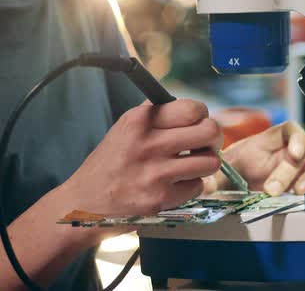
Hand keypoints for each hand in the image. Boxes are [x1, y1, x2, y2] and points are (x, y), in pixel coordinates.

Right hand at [61, 99, 222, 215]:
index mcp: (139, 121)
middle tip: (204, 145)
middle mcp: (147, 144)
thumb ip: (157, 115)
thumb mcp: (125, 128)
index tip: (198, 124)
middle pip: (209, 132)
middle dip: (213, 139)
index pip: (193, 109)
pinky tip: (175, 185)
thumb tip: (195, 110)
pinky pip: (198, 187)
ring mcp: (155, 173)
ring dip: (206, 164)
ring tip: (193, 165)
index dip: (203, 116)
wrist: (83, 203)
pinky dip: (191, 187)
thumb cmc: (111, 163)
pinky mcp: (160, 199)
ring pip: (211, 162)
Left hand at [205, 122, 304, 195]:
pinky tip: (298, 195)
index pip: (290, 130)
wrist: (236, 183)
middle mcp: (286, 151)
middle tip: (271, 189)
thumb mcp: (223, 171)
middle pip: (299, 153)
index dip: (297, 138)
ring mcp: (295, 167)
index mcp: (269, 140)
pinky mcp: (298, 182)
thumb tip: (204, 187)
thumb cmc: (234, 170)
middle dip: (287, 172)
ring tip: (297, 192)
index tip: (294, 153)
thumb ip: (215, 177)